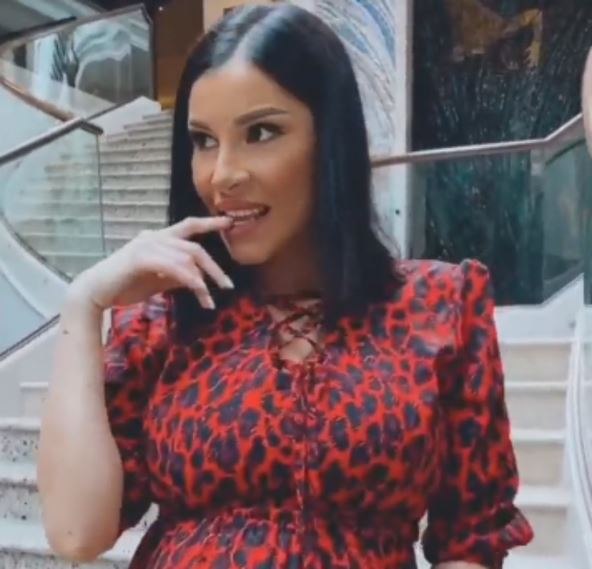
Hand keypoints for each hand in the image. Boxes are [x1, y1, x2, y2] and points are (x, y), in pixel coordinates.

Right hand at [70, 216, 233, 309]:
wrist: (95, 292)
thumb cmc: (125, 286)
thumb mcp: (159, 280)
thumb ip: (177, 276)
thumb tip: (199, 280)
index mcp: (158, 238)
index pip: (188, 226)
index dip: (209, 223)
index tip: (230, 223)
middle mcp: (154, 237)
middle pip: (194, 248)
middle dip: (214, 268)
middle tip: (228, 285)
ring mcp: (146, 245)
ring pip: (186, 259)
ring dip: (202, 280)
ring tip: (209, 299)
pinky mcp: (140, 258)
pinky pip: (173, 267)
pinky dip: (189, 279)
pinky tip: (198, 291)